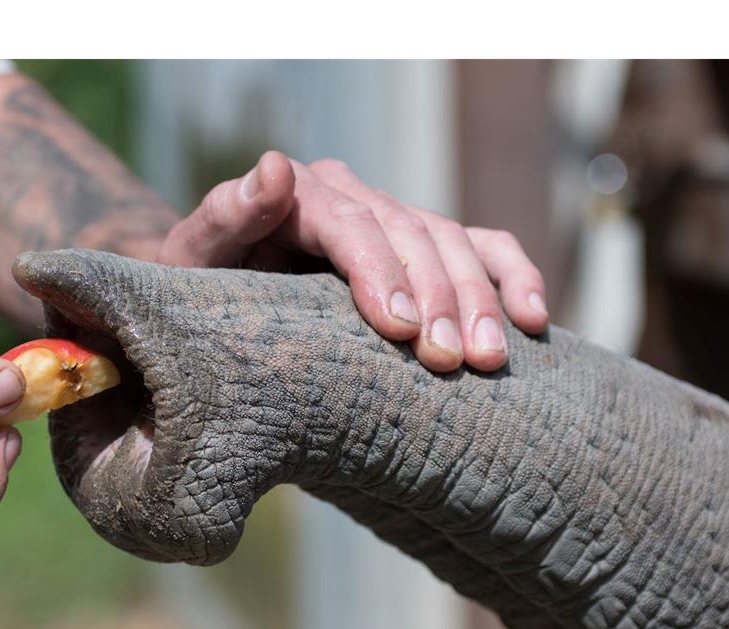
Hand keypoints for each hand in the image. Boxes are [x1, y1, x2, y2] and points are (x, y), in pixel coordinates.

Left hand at [156, 151, 548, 372]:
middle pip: (411, 234)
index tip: (400, 329)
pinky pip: (484, 248)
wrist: (222, 305)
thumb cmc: (205, 290)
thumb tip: (274, 167)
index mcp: (299, 194)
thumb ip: (224, 217)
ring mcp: (394, 219)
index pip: (351, 223)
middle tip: (452, 361)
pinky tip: (535, 320)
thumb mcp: (193, 260)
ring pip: (453, 242)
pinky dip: (514, 277)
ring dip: (480, 300)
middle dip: (438, 297)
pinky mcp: (424, 248)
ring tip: (491, 357)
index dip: (380, 272)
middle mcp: (353, 196)